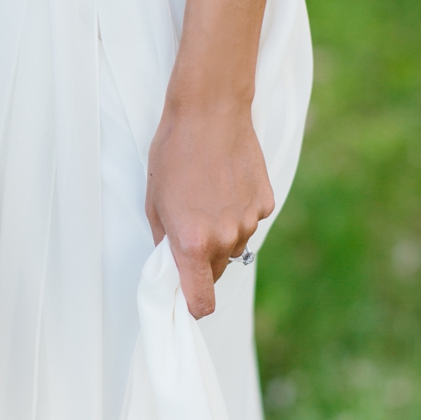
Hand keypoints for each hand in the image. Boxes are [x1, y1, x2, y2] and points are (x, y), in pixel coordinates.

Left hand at [144, 93, 273, 318]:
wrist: (210, 113)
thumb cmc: (173, 154)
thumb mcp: (154, 202)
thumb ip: (164, 241)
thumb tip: (171, 264)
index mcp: (193, 244)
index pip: (202, 299)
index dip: (194, 306)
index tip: (189, 303)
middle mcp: (225, 238)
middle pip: (217, 271)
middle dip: (203, 262)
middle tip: (189, 232)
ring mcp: (250, 221)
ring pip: (235, 246)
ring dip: (222, 235)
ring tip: (206, 201)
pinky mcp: (266, 203)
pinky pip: (250, 221)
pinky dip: (238, 213)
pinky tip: (226, 187)